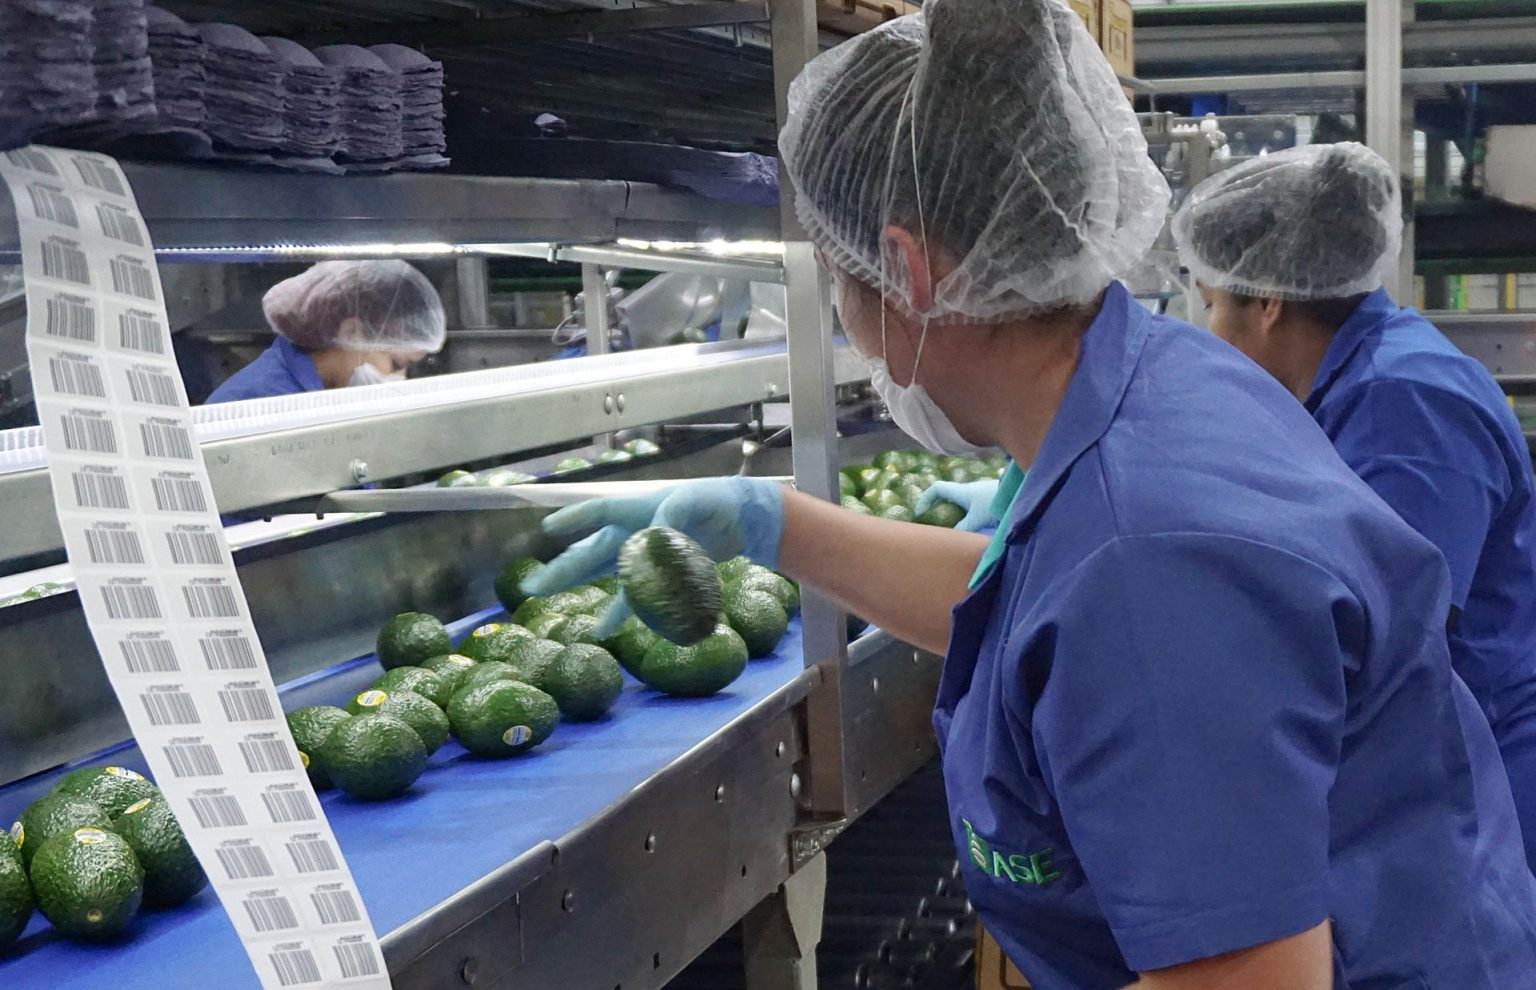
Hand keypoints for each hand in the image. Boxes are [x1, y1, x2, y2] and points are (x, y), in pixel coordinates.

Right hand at [520, 477, 785, 635]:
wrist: (739, 519)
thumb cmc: (713, 500)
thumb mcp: (692, 502)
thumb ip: (667, 520)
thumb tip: (647, 542)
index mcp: (637, 507)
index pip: (600, 512)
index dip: (575, 520)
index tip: (550, 531)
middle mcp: (633, 532)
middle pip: (591, 552)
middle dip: (562, 569)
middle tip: (530, 587)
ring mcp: (644, 555)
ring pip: (603, 573)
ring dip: (576, 586)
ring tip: (547, 600)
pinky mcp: (660, 576)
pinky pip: (634, 596)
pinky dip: (619, 611)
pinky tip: (602, 629)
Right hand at [913, 479, 1000, 532]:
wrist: (1021, 494)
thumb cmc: (996, 503)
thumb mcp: (976, 519)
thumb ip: (962, 529)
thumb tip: (951, 540)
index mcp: (961, 491)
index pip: (936, 489)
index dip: (925, 499)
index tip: (920, 514)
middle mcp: (968, 492)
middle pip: (946, 497)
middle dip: (937, 510)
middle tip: (933, 526)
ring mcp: (978, 497)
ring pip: (959, 505)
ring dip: (953, 517)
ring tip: (951, 533)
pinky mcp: (988, 504)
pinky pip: (971, 511)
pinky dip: (966, 520)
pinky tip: (969, 533)